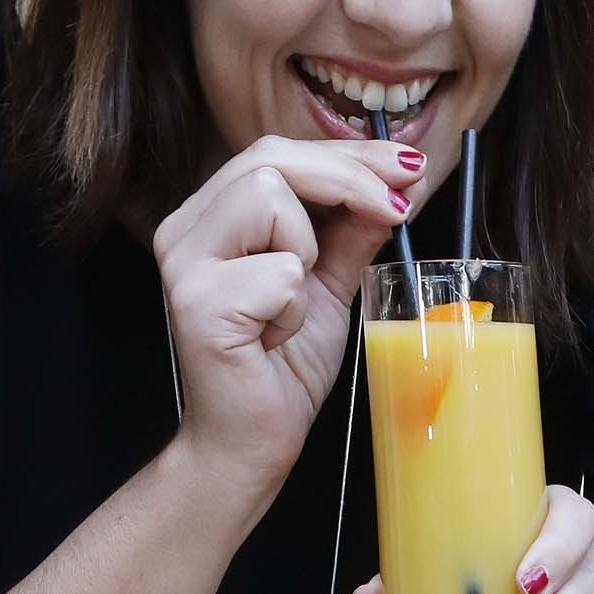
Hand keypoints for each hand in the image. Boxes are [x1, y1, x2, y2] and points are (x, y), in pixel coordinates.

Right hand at [153, 134, 424, 486]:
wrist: (252, 441)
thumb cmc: (282, 364)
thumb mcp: (330, 281)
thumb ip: (354, 229)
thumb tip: (402, 182)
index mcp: (211, 215)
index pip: (278, 152)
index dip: (349, 153)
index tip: (410, 166)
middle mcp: (185, 228)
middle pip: (271, 157)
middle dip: (350, 177)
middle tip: (398, 207)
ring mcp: (184, 263)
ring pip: (269, 196)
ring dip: (308, 250)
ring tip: (295, 301)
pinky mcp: (197, 303)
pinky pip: (279, 271)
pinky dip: (295, 306)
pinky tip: (274, 336)